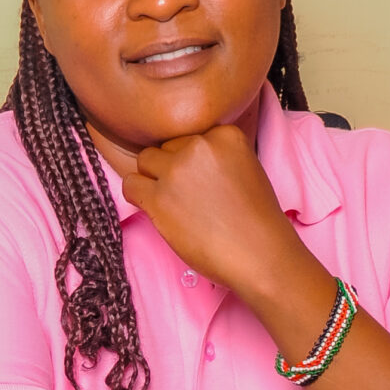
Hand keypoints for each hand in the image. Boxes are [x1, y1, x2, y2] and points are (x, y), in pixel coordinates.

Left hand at [121, 122, 304, 305]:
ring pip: (144, 161)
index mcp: (225, 135)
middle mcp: (199, 146)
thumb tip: (181, 158)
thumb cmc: (256, 220)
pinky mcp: (159, 198)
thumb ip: (216, 156)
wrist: (259, 255)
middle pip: (166, 147)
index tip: (200, 181)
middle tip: (186, 196)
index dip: (190, 159)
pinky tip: (156, 210)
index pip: (189, 137)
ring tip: (171, 203)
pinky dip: (138, 196)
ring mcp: (177, 171)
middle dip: (171, 169)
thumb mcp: (246, 169)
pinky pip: (130, 185)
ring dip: (152, 180)